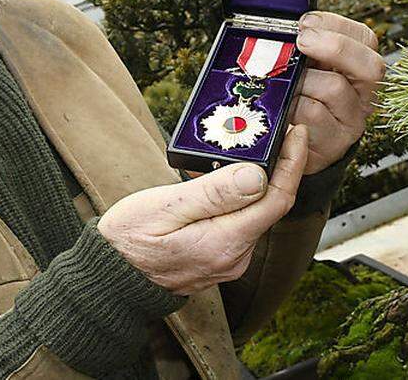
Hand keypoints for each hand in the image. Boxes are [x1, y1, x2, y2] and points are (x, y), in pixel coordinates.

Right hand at [98, 125, 308, 294]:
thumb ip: (214, 193)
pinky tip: (221, 179)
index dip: (292, 163)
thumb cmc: (129, 240)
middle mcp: (234, 256)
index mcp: (224, 243)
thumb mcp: (167, 206)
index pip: (277, 199)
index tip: (296, 132)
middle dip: (275, 167)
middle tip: (270, 132)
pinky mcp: (221, 257)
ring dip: (254, 181)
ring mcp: (229, 260)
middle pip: (270, 205)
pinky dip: (238, 197)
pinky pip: (240, 222)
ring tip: (242, 150)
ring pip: (255, 212)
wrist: (111, 276)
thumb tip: (258, 176)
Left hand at [291, 11, 384, 174]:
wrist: (293, 145)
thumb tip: (296, 25)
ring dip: (303, 79)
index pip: (365, 39)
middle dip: (334, 47)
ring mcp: (352, 120)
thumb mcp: (308, 67)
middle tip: (302, 42)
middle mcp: (365, 95)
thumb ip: (309, 46)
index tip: (306, 22)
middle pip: (370, 66)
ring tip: (286, 82)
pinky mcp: (335, 142)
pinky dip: (292, 104)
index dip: (336, 25)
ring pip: (335, 87)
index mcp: (361, 68)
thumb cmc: (301, 99)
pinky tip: (283, 105)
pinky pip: (312, 113)